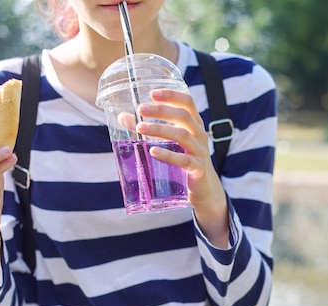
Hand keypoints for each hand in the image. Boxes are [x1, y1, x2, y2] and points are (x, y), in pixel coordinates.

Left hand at [135, 89, 229, 246]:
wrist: (204, 189)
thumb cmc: (184, 160)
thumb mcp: (170, 143)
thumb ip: (149, 129)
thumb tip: (123, 117)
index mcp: (194, 125)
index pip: (187, 102)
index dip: (172, 95)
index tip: (152, 93)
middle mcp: (200, 135)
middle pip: (184, 116)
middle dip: (161, 110)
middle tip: (140, 109)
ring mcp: (200, 152)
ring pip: (182, 135)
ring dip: (160, 129)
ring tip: (140, 128)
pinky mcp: (198, 169)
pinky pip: (184, 160)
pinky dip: (168, 155)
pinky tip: (153, 151)